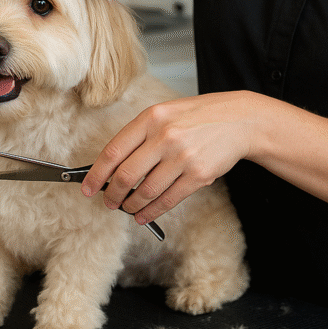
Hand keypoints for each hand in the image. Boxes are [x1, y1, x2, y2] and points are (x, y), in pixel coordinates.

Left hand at [81, 92, 261, 223]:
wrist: (239, 120)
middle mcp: (165, 137)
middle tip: (109, 202)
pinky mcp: (198, 175)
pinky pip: (168, 200)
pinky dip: (151, 212)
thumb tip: (112, 165)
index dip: (96, 174)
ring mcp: (182, 157)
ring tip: (126, 208)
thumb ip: (139, 135)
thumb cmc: (198, 117)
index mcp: (151, 118)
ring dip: (131, 206)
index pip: (113, 151)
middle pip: (126, 175)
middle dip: (112, 195)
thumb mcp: (165, 114)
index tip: (88, 188)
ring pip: (146, 192)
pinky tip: (143, 215)